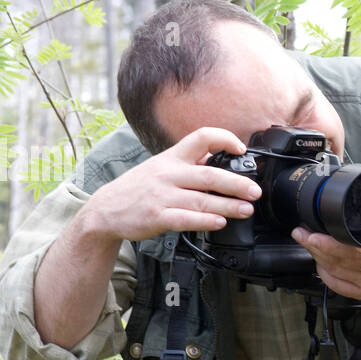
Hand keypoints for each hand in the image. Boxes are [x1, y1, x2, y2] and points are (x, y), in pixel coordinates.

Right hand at [78, 127, 260, 242]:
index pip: (200, 137)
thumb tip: (218, 158)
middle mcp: (168, 173)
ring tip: (247, 210)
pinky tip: (220, 222)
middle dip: (237, 183)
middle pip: (209, 174)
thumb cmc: (138, 189)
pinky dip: (205, 220)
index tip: (241, 149)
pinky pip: (186, 219)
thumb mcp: (160, 167)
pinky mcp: (157, 216)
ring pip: (202, 199)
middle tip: (255, 191)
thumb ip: (188, 164)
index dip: (223, 139)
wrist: (105, 210)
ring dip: (229, 205)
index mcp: (171, 157)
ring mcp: (162, 195)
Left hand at [290, 221, 360, 301]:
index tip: (308, 231)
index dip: (321, 241)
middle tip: (301, 235)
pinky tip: (321, 267)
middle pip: (334, 259)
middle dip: (312, 246)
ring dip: (317, 259)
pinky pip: (340, 288)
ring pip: (334, 273)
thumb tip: (351, 203)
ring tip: (310, 247)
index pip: (343, 247)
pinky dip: (327, 277)